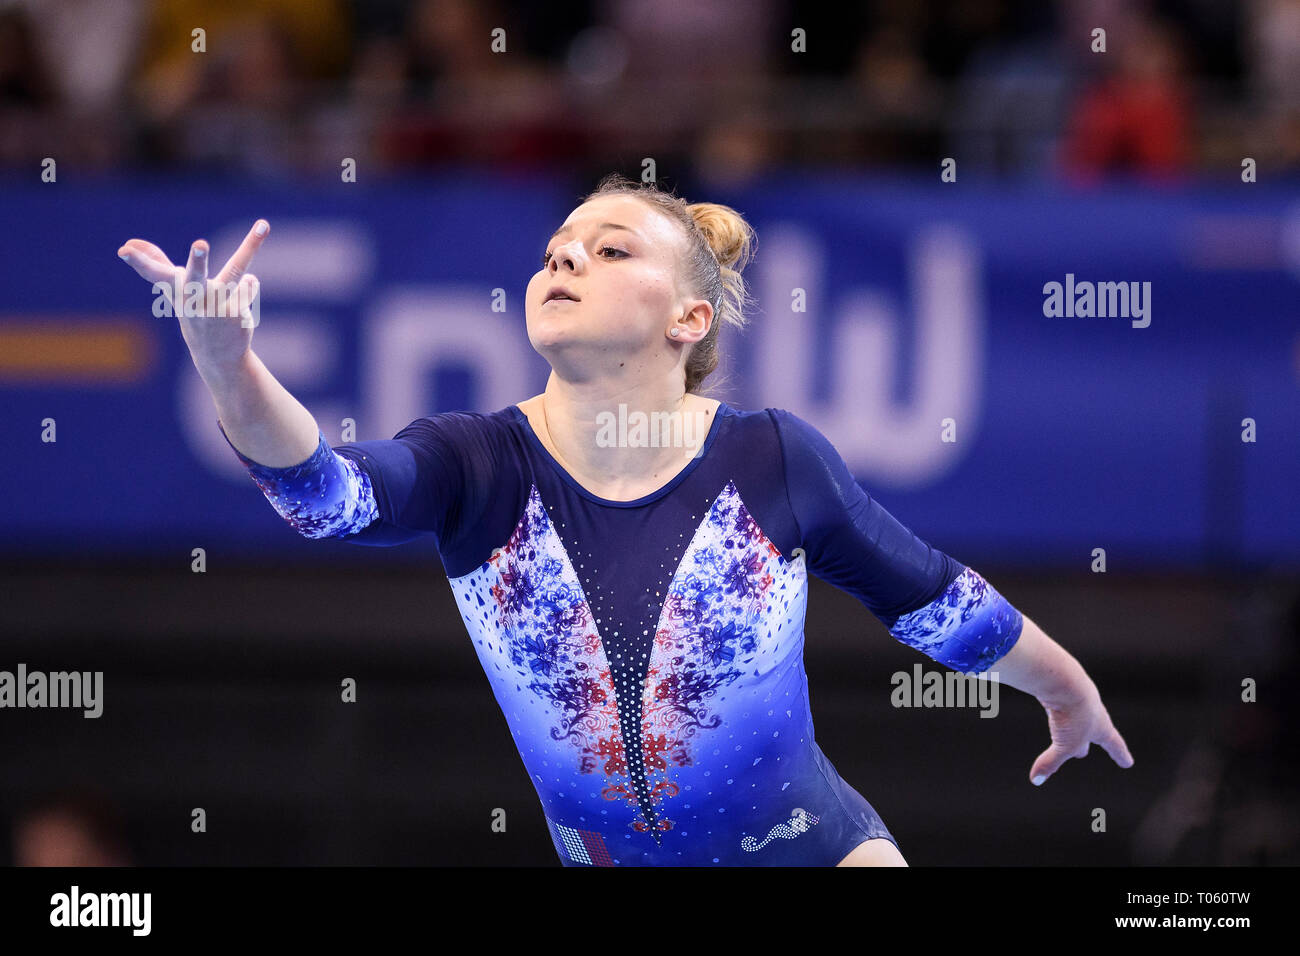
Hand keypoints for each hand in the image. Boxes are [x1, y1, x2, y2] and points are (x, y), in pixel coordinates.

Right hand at [118, 219, 269, 372]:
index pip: (153, 273)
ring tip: (263, 226)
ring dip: (248, 248)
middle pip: (196, 277)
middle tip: (201, 244)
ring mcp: (218, 306)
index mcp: (175, 289)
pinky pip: (249, 284)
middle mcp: (194, 298)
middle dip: (198, 261)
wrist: (217, 355)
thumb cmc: (191, 312)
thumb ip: (155, 263)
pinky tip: (242, 300)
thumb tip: (126, 244)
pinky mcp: (238, 311)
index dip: (138, 262)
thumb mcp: (172, 289)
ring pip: (235, 270)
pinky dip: (249, 286)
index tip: (123, 252)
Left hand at [1029, 685, 1133, 784]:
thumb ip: (1050, 762)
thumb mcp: (1063, 744)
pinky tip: (1050, 704)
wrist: (1063, 680)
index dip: (1120, 755)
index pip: (1114, 745)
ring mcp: (1077, 699)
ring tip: (1063, 728)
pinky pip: (1058, 704)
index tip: (1127, 762)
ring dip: (1069, 726)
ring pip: (1074, 718)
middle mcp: (1093, 712)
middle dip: (1083, 745)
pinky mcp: (1061, 691)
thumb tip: (1036, 780)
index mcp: (1101, 727)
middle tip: (1080, 753)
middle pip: (1089, 734)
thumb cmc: (1072, 714)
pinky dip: (1055, 709)